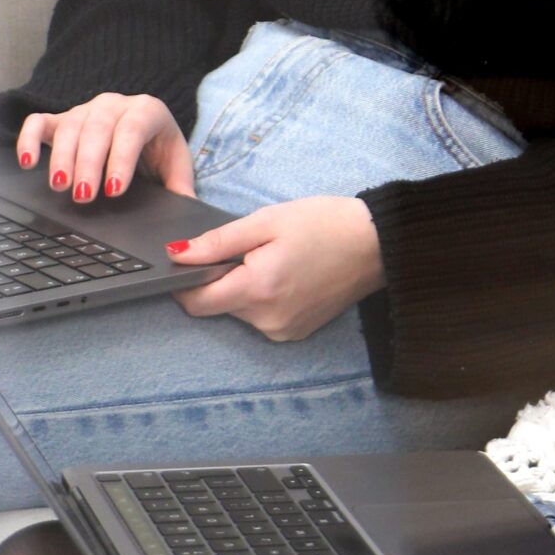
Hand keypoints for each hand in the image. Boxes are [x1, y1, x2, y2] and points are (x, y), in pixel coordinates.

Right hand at [15, 92, 195, 203]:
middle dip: (89, 163)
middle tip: (84, 196)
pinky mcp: (61, 118)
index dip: (122, 159)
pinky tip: (27, 162)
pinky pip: (39, 121)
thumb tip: (188, 217)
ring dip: (62, 157)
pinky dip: (29, 138)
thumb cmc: (159, 149)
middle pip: (98, 128)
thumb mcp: (176, 166)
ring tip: (60, 186)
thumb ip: (181, 188)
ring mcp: (86, 110)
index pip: (133, 130)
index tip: (114, 189)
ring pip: (69, 126)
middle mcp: (114, 105)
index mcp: (148, 111)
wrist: (146, 128)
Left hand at [171, 197, 384, 342]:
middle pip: (218, 306)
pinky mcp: (296, 333)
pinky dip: (263, 299)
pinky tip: (286, 276)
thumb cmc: (325, 224)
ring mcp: (283, 330)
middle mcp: (267, 320)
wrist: (377, 243)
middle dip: (221, 280)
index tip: (192, 260)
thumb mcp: (267, 221)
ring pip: (239, 312)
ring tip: (273, 260)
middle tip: (249, 250)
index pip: (196, 303)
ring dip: (243, 289)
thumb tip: (177, 254)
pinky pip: (261, 318)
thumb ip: (218, 241)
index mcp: (257, 290)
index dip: (184, 283)